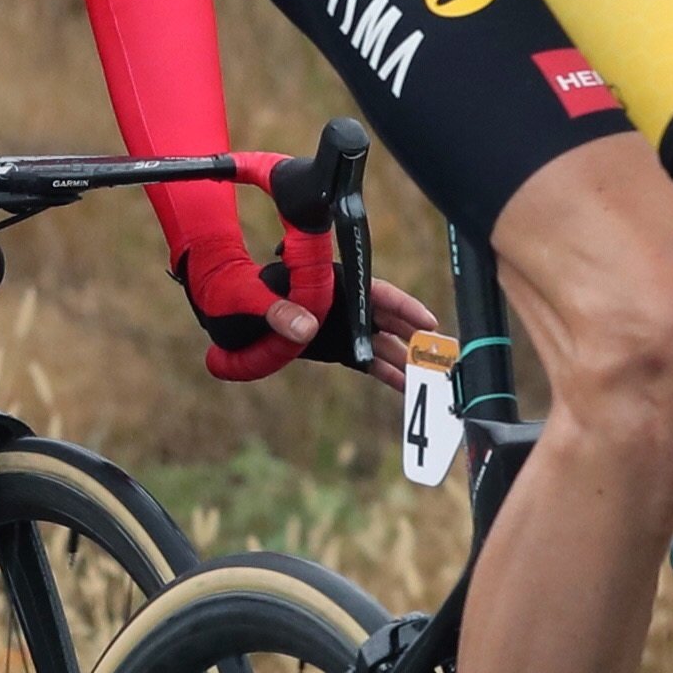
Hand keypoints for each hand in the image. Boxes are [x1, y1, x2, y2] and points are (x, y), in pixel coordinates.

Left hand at [180, 248, 441, 382]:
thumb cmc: (238, 295)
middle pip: (389, 320)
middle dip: (417, 338)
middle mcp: (344, 303)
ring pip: (384, 344)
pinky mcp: (339, 348)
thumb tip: (305, 327)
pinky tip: (408, 389)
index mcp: (330, 282)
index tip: (427, 321)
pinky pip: (369, 362)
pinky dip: (387, 374)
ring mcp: (344, 327)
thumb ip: (277, 311)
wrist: (226, 313)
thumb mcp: (252, 300)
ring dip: (407, 362)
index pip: (375, 291)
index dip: (403, 306)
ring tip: (433, 381)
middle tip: (446, 357)